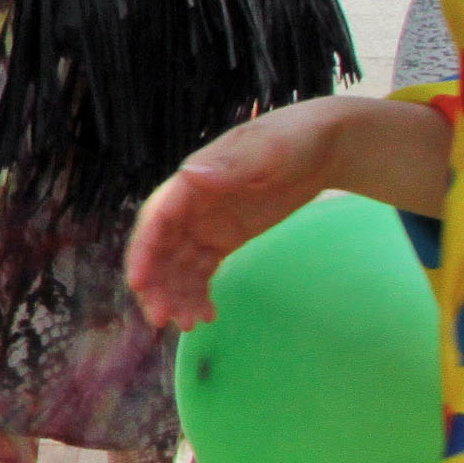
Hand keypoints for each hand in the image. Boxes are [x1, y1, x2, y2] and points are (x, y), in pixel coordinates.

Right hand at [124, 100, 339, 328]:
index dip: (144, 249)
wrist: (325, 145)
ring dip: (176, 294)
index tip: (138, 282)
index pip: (158, 217)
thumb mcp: (271, 147)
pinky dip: (198, 292)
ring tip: (189, 325)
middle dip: (157, 283)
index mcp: (195, 180)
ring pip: (178, 264)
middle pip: (161, 247)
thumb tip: (192, 174)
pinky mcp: (223, 237)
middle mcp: (191, 203)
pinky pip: (201, 269)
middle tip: (163, 319)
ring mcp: (206, 222)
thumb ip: (234, 163)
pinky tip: (207, 314)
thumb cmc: (298, 137)